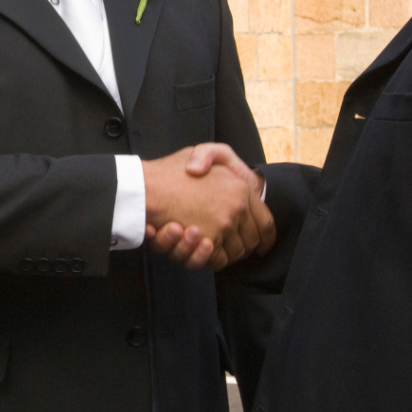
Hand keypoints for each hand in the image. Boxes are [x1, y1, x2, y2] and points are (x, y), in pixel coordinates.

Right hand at [147, 144, 271, 270]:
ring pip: (234, 254)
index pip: (266, 223)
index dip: (264, 237)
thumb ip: (213, 157)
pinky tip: (199, 244)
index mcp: (241, 188)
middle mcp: (237, 207)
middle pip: (251, 242)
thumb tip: (211, 174)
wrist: (146, 186)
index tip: (261, 245)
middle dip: (239, 247)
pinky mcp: (208, 240)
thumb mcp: (200, 151)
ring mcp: (224, 224)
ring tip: (203, 240)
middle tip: (222, 242)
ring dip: (220, 252)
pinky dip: (208, 258)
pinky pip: (217, 260)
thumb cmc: (170, 170)